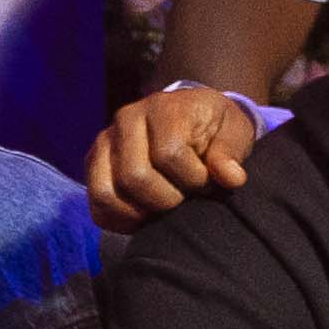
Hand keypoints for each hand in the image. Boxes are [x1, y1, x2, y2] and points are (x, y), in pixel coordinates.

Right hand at [84, 82, 267, 232]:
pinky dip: (120, 221)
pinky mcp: (94, 165)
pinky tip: (145, 217)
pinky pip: (97, 206)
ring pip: (107, 194)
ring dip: (140, 213)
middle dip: (167, 200)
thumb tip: (230, 178)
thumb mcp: (234, 132)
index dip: (193, 179)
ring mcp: (105, 143)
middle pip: (134, 177)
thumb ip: (231, 153)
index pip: (168, 154)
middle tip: (184, 198)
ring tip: (164, 208)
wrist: (190, 120)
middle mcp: (126, 120)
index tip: (206, 181)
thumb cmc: (214, 129)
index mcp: (163, 107)